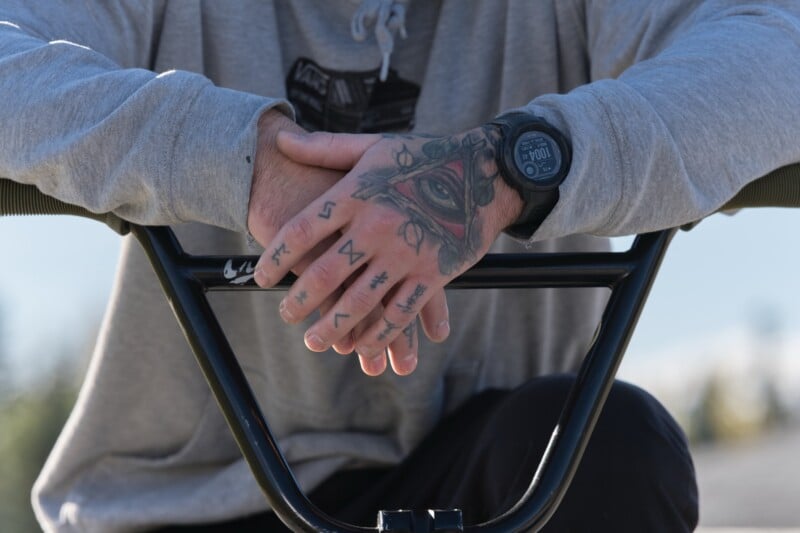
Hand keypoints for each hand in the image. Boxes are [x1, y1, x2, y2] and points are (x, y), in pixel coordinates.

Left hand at [254, 126, 522, 375]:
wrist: (484, 172)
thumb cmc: (424, 157)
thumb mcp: (373, 147)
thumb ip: (324, 148)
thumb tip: (278, 141)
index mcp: (356, 194)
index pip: (302, 231)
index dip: (275, 258)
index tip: (261, 277)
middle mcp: (377, 225)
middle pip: (325, 273)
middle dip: (300, 301)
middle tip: (286, 315)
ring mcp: (406, 252)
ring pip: (360, 301)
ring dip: (333, 327)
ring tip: (314, 341)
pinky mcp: (432, 273)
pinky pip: (400, 313)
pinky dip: (379, 334)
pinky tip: (362, 346)